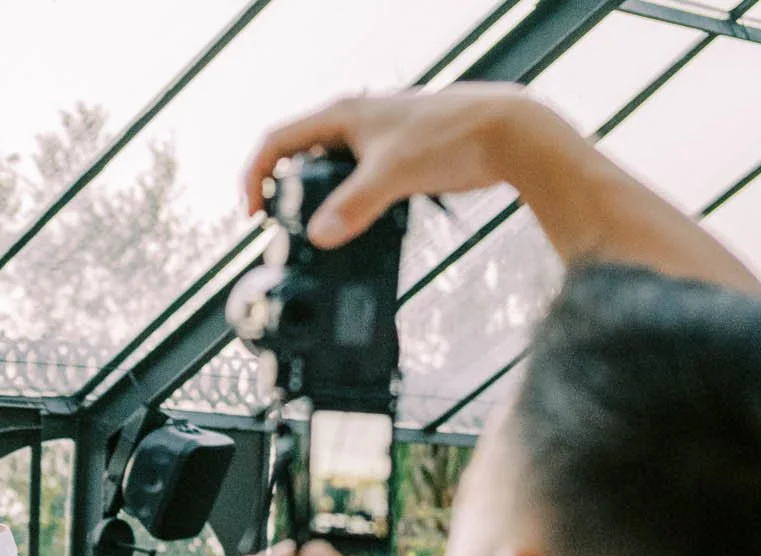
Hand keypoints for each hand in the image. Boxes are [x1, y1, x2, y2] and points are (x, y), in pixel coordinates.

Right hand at [243, 85, 549, 248]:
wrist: (506, 133)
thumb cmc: (452, 137)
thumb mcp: (393, 174)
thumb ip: (354, 206)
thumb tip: (319, 236)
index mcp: (342, 115)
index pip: (276, 141)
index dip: (255, 177)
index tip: (254, 215)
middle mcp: (354, 121)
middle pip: (297, 155)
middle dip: (280, 191)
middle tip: (277, 227)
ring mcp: (375, 138)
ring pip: (327, 169)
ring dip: (312, 200)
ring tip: (310, 233)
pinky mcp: (396, 156)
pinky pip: (354, 180)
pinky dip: (344, 203)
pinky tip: (353, 226)